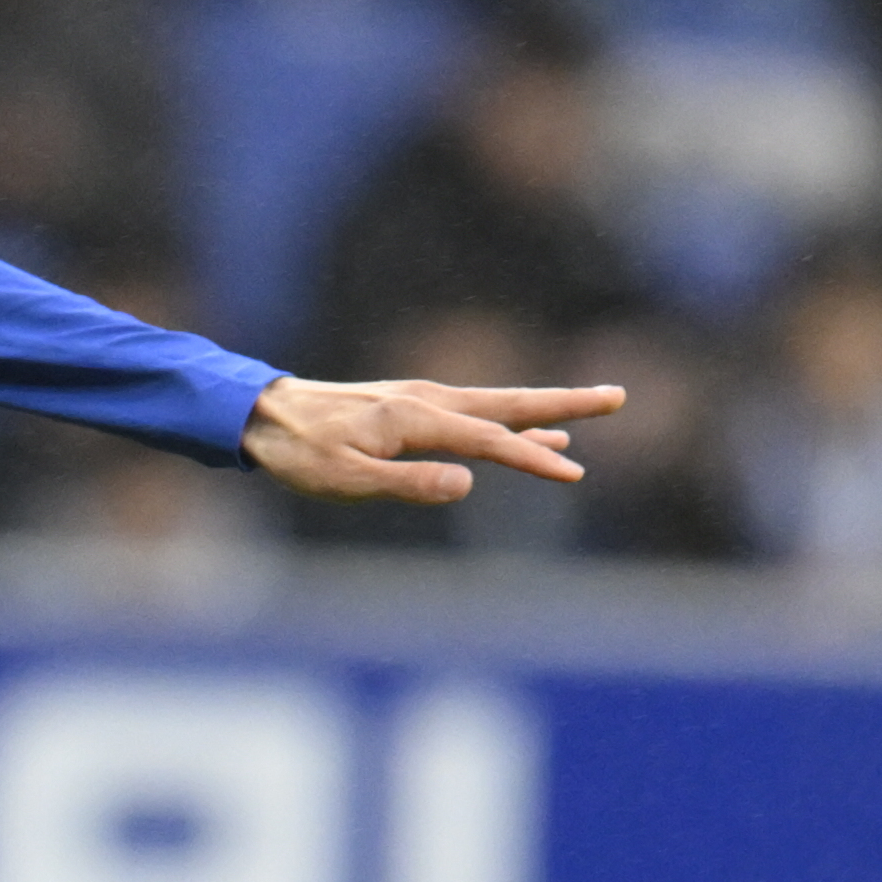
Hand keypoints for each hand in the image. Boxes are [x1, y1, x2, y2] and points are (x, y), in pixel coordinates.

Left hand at [242, 372, 625, 505]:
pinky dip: (511, 420)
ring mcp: (423, 401)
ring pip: (498, 405)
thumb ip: (408, 483)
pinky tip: (532, 431)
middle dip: (566, 403)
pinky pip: (477, 414)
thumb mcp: (347, 480)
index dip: (533, 458)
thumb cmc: (301, 453)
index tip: (573, 472)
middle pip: (510, 403)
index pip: (490, 441)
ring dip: (547, 407)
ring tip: (593, 410)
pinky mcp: (415, 408)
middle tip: (617, 396)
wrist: (264, 416)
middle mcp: (428, 401)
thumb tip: (468, 485)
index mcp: (416, 418)